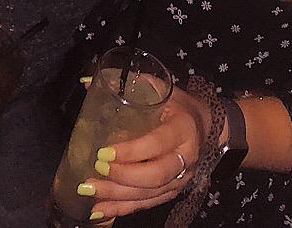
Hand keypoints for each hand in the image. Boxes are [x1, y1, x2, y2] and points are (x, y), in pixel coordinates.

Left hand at [82, 87, 212, 219]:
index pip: (157, 143)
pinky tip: (99, 210)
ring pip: (149, 194)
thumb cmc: (177, 103)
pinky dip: (121, 209)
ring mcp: (181, 178)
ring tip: (90, 190)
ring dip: (117, 196)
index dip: (131, 151)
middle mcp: (186, 157)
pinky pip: (146, 204)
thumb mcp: (159, 87)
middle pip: (155, 175)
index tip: (103, 152)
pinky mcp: (173, 191)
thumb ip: (127, 83)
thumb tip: (86, 82)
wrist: (205, 123)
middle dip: (122, 176)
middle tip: (96, 170)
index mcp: (183, 127)